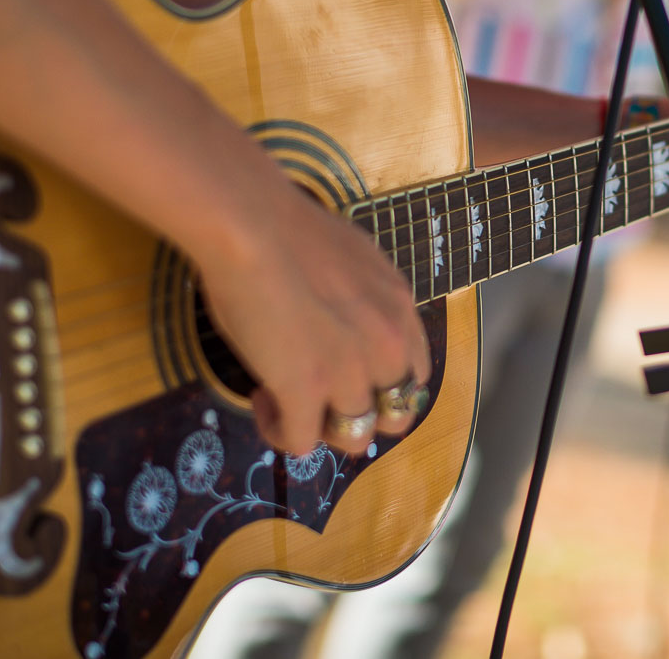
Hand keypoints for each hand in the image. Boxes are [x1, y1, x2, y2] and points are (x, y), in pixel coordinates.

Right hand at [194, 182, 430, 455]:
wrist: (252, 225)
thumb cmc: (288, 229)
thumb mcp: (355, 261)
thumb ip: (364, 299)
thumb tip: (344, 317)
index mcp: (401, 311)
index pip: (416, 376)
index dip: (382, 385)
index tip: (346, 372)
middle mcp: (387, 346)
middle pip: (394, 417)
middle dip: (358, 414)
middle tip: (321, 397)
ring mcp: (350, 373)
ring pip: (354, 438)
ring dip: (318, 426)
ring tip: (283, 396)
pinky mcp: (305, 392)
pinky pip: (302, 443)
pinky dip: (280, 430)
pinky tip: (262, 399)